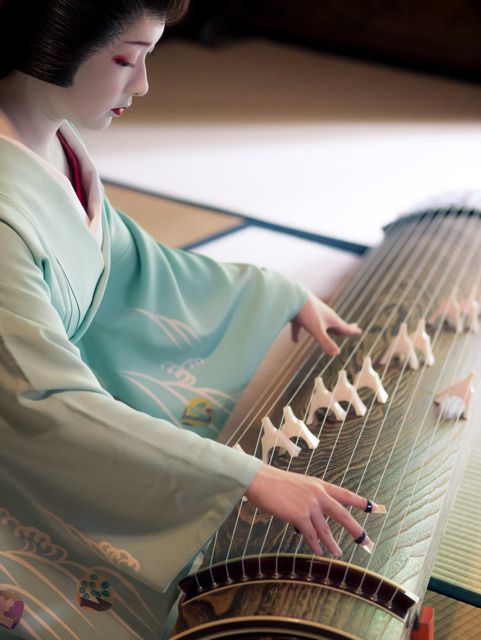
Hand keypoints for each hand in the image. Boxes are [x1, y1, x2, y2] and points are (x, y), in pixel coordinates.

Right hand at [245, 464, 370, 555]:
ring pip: (326, 530)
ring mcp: (310, 505)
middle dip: (356, 529)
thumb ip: (310, 497)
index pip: (344, 493)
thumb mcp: (299, 484)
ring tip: (338, 553)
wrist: (260, 481)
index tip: (373, 506)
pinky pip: (310, 535)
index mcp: (319, 484)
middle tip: (366, 540)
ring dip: (332, 544)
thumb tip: (316, 515)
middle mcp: (318, 494)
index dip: (359, 501)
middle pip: (342, 514)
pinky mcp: (300, 516)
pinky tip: (319, 551)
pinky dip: (315, 545)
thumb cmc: (275, 482)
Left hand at [291, 292, 360, 355]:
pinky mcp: (300, 315)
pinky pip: (301, 327)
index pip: (344, 327)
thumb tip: (336, 354)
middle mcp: (324, 315)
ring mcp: (312, 314)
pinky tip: (295, 341)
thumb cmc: (306, 311)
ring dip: (326, 330)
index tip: (360, 331)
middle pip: (337, 324)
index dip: (352, 331)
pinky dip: (299, 334)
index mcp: (331, 319)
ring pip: (321, 325)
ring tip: (330, 333)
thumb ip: (325, 342)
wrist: (291, 294)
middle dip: (345, 327)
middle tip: (355, 326)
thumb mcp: (316, 329)